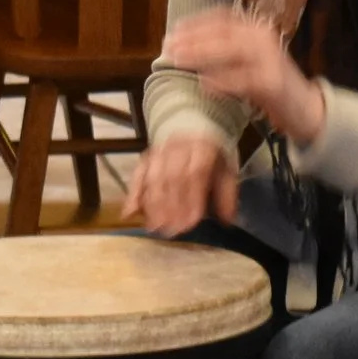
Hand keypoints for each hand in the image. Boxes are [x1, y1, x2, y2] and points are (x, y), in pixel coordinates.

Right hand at [123, 136, 238, 237]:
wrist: (193, 127)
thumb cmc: (212, 156)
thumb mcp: (227, 170)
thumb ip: (227, 194)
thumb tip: (227, 221)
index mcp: (203, 148)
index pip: (196, 173)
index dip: (192, 199)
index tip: (190, 223)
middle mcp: (179, 147)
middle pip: (172, 177)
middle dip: (171, 206)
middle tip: (171, 231)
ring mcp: (160, 151)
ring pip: (153, 177)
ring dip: (152, 205)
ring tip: (154, 228)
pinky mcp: (146, 157)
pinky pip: (137, 175)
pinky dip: (133, 195)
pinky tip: (129, 214)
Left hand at [161, 9, 324, 142]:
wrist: (305, 108)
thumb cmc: (270, 86)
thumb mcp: (246, 63)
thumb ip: (222, 54)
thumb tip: (184, 49)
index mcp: (256, 30)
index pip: (223, 17)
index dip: (196, 22)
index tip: (174, 30)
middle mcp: (264, 38)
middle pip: (224, 32)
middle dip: (193, 38)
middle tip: (169, 47)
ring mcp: (270, 59)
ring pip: (231, 51)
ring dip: (201, 55)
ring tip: (178, 61)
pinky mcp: (273, 82)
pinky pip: (243, 79)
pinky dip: (222, 81)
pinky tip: (204, 84)